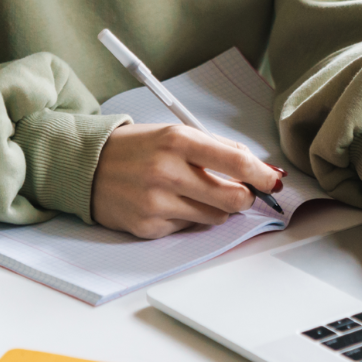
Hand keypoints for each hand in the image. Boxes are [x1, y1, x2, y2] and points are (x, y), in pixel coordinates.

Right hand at [91, 123, 284, 238]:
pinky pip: (188, 228)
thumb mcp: (175, 133)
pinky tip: (168, 203)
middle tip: (241, 192)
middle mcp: (167, 171)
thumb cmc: (136, 148)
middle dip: (246, 197)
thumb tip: (259, 167)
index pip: (236, 160)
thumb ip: (217, 148)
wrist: (86, 166)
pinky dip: (188, 218)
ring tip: (194, 193)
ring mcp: (157, 202)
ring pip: (216, 217)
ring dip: (216, 207)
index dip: (263, 174)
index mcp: (177, 140)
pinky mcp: (149, 227)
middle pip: (233, 197)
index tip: (275, 181)